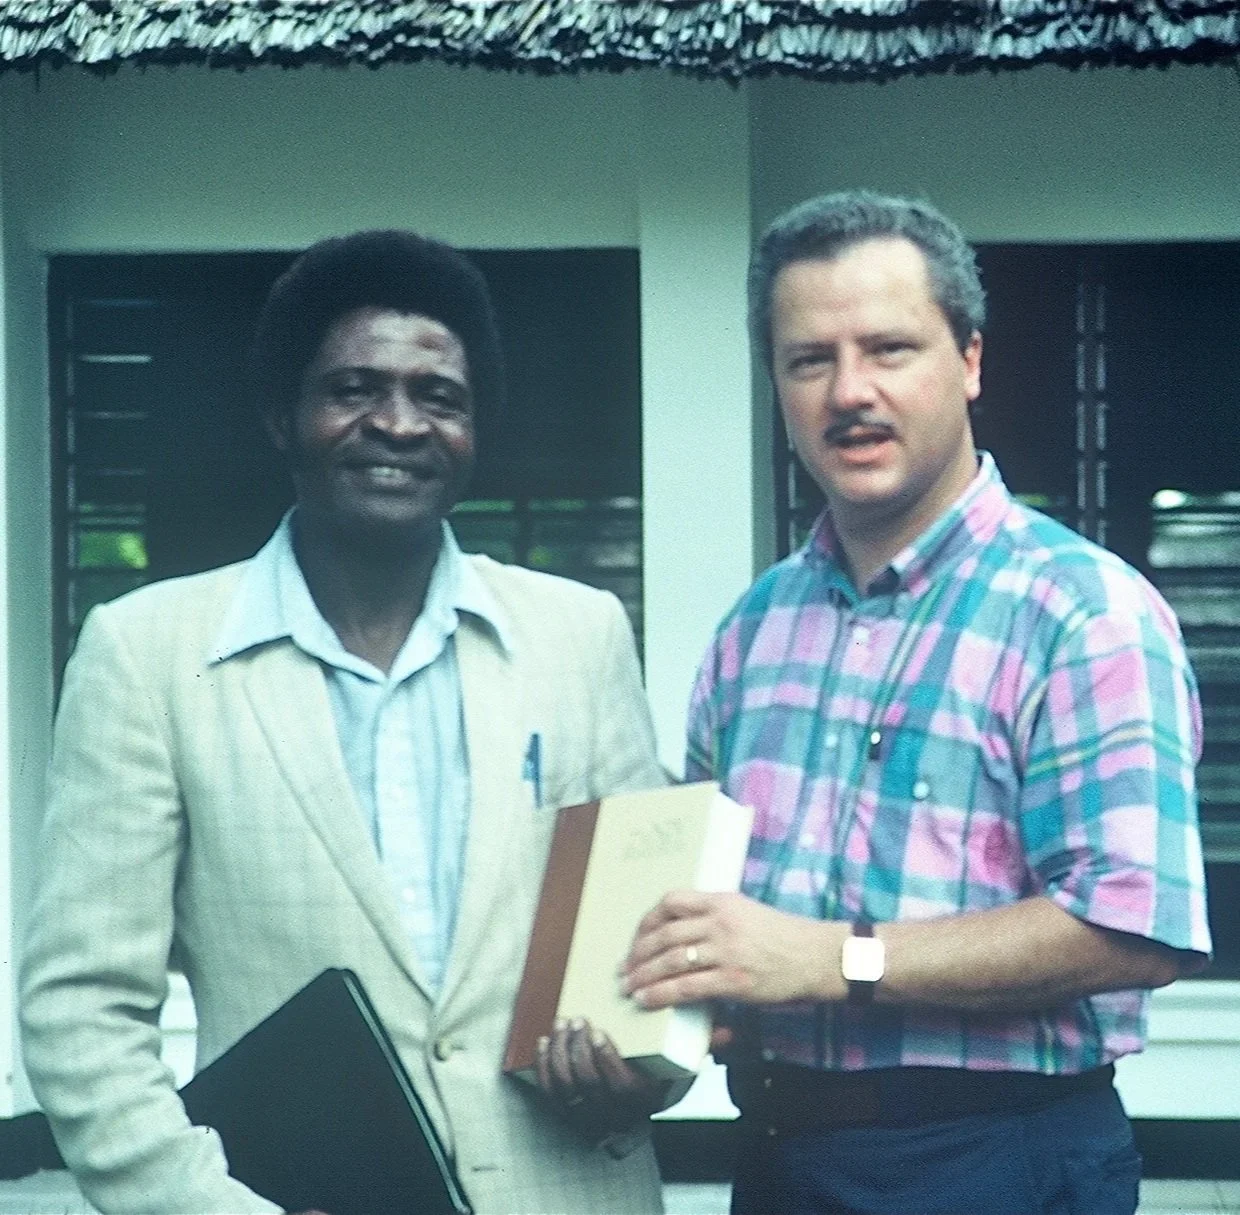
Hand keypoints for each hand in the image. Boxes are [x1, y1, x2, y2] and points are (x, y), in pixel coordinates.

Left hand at [535, 1018, 672, 1137]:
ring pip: (566, 1085)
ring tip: (562, 1025)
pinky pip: (549, 1091)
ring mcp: (587, 1117)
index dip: (606, 1057)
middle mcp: (613, 1115)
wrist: (633, 1111)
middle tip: (578, 1021)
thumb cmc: (648, 1077)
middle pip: (589, 1082)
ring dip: (560, 1050)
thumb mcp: (662, 1064)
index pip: (621, 1085)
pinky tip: (544, 1042)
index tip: (599, 1032)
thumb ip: (657, 1044)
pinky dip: (543, 1065)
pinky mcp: (565, 1114)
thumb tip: (650, 1004)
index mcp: (640, 1101)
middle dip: (579, 1047)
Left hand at [621, 890, 838, 1008]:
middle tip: (624, 967)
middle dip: (638, 952)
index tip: (636, 936)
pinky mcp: (733, 980)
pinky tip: (647, 1000)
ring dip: (644, 975)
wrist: (815, 956)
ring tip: (629, 986)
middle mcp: (720, 922)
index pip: (671, 901)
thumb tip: (682, 933)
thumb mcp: (746, 911)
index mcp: (722, 900)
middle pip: (665, 934)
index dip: (647, 921)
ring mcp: (726, 951)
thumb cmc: (782, 936)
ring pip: (671, 961)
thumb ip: (716, 916)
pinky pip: (686, 987)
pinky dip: (661, 994)